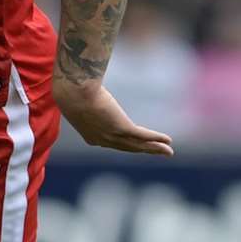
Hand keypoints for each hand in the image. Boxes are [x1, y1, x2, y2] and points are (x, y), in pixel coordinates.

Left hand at [51, 80, 173, 155]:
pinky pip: (143, 136)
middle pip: (130, 148)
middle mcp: (103, 141)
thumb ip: (85, 100)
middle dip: (146, 150)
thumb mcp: (78, 100)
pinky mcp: (122, 127)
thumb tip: (85, 89)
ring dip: (155, 149)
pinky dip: (157, 139)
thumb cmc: (72, 91)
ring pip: (139, 145)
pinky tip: (167, 141)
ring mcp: (113, 136)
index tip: (140, 145)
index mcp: (92, 136)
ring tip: (168, 151)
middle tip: (159, 152)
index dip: (129, 144)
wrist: (73, 92)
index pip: (114, 143)